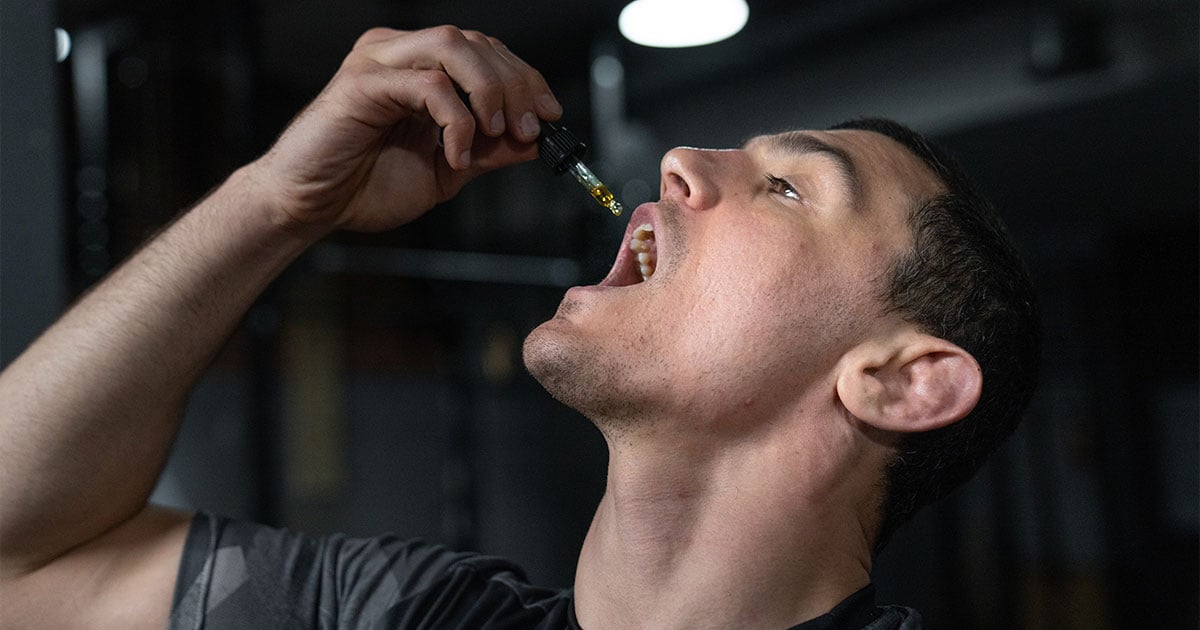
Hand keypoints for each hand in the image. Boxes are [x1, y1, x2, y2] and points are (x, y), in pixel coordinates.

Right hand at [249, 26, 561, 232]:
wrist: (311, 208)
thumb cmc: (365, 186)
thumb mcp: (447, 170)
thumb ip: (488, 151)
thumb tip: (534, 141)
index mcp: (419, 67)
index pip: (485, 52)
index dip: (525, 78)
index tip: (551, 115)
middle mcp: (399, 53)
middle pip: (476, 43)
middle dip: (515, 85)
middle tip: (530, 129)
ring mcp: (378, 62)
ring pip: (453, 46)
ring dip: (489, 89)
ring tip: (498, 132)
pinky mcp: (362, 83)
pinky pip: (427, 84)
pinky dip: (455, 120)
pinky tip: (456, 154)